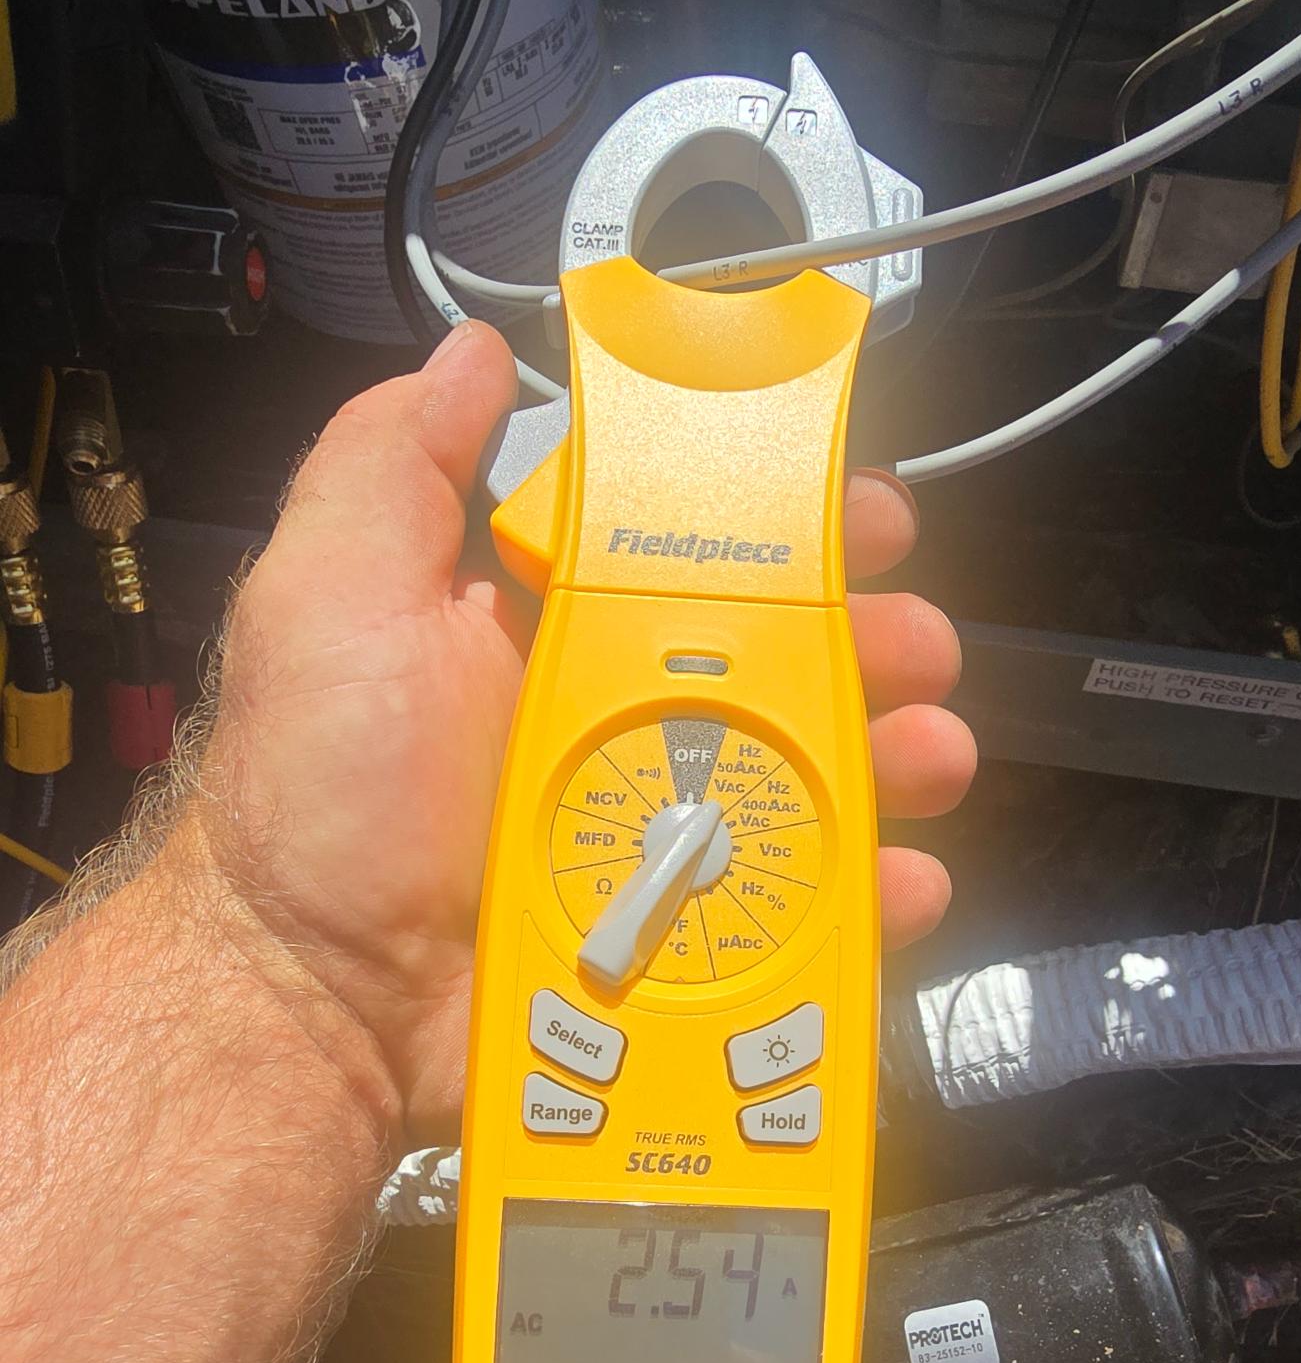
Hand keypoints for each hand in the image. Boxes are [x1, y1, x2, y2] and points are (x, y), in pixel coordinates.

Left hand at [191, 321, 975, 1134]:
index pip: (698, 554)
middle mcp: (617, 728)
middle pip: (784, 666)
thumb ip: (396, 468)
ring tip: (924, 751)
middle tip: (912, 642)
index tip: (857, 509)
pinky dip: (870, 897)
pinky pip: (801, 912)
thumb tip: (468, 356)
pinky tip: (899, 878)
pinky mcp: (685, 943)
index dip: (790, 520)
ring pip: (813, 782)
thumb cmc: (315, 806)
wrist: (314, 1006)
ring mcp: (659, 839)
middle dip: (874, 639)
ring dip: (895, 755)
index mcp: (552, 635)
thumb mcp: (332, 599)